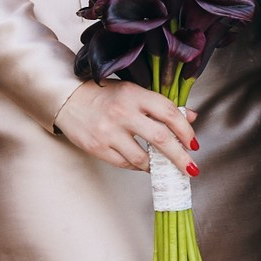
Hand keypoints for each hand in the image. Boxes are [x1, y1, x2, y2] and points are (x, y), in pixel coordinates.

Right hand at [54, 81, 199, 175]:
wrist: (67, 98)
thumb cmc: (102, 94)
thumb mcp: (133, 91)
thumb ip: (160, 104)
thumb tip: (190, 117)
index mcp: (134, 95)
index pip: (169, 113)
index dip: (186, 130)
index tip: (193, 143)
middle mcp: (123, 113)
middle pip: (161, 139)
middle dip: (181, 157)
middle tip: (191, 168)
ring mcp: (109, 132)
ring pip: (143, 158)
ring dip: (158, 165)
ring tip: (164, 166)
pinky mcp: (99, 148)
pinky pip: (126, 164)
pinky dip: (139, 166)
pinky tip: (144, 163)